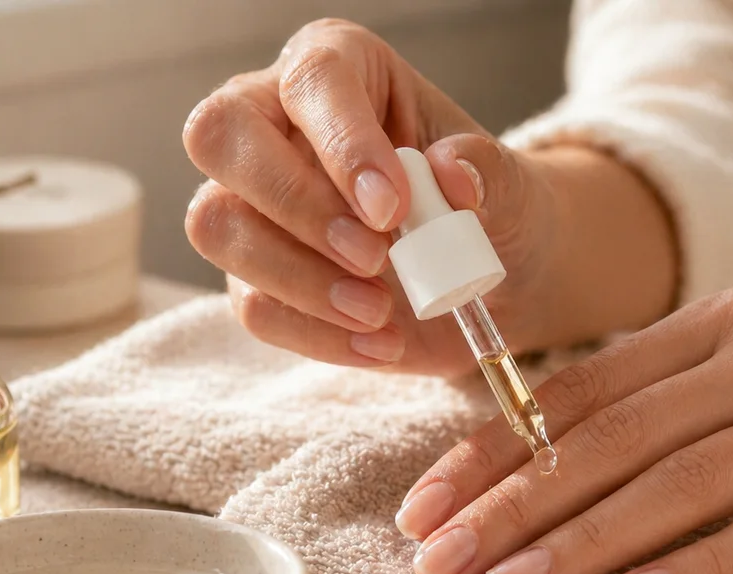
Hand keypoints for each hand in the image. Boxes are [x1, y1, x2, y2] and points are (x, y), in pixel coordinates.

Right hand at [182, 19, 675, 375]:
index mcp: (340, 71)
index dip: (343, 144)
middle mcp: (276, 123)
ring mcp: (252, 203)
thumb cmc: (494, 211)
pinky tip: (380, 343)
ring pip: (217, 226)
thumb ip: (490, 172)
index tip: (394, 209)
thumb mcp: (515, 188)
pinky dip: (315, 334)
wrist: (496, 280)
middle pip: (220, 136)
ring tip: (382, 311)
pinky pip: (252, 305)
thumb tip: (453, 171)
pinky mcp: (254, 276)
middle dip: (296, 206)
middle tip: (375, 257)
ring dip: (299, 279)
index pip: (311, 82)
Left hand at [394, 289, 732, 573]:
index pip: (580, 392)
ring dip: (582, 541)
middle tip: (438, 560)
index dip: (494, 450)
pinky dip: (704, 562)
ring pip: (677, 485)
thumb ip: (674, 393)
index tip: (429, 504)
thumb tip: (562, 450)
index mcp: (720, 325)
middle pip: (610, 441)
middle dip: (511, 505)